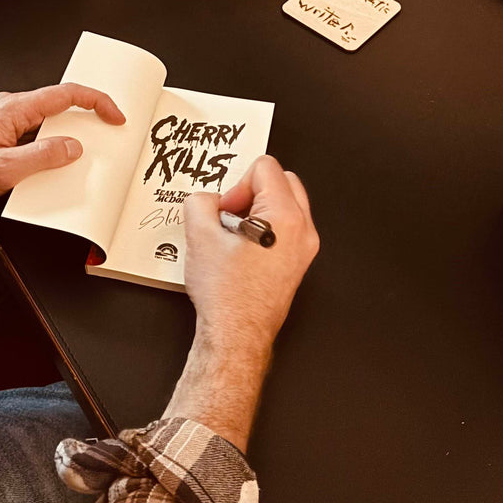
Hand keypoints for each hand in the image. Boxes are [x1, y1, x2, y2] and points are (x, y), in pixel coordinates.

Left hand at [0, 84, 124, 208]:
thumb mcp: (3, 170)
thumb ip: (42, 157)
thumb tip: (73, 147)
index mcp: (13, 109)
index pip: (66, 95)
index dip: (96, 102)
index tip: (114, 115)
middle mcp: (10, 108)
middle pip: (59, 105)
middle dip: (87, 117)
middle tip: (108, 132)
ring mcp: (4, 120)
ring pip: (47, 121)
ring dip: (67, 135)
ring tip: (84, 154)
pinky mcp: (0, 133)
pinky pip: (34, 133)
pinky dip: (50, 145)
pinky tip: (52, 166)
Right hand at [183, 155, 318, 355]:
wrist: (236, 336)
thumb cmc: (227, 297)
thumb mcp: (198, 236)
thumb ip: (199, 201)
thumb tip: (208, 199)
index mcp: (285, 217)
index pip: (265, 167)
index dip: (237, 184)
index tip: (226, 210)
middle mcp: (303, 230)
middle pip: (281, 180)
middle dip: (251, 192)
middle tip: (230, 216)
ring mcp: (304, 248)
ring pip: (284, 204)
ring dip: (257, 210)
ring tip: (234, 236)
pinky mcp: (298, 263)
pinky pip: (285, 228)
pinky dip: (264, 229)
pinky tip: (242, 251)